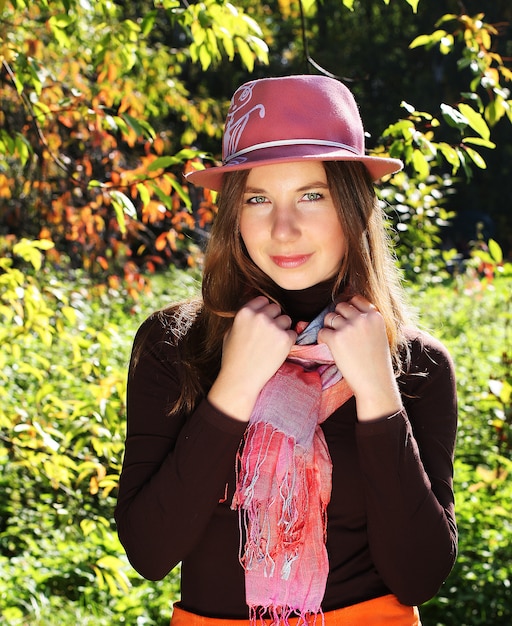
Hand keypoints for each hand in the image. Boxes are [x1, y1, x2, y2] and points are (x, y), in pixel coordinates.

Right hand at [207, 296, 296, 420]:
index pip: (263, 300)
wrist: (241, 379)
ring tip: (272, 344)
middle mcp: (260, 316)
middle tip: (268, 335)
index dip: (264, 311)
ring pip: (287, 319)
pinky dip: (288, 342)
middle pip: (276, 308)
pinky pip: (293, 334)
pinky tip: (277, 351)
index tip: (262, 322)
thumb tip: (254, 309)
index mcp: (244, 312)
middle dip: (274, 319)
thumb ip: (243, 318)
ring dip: (283, 329)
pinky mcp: (285, 339)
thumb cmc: (233, 358)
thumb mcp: (230, 332)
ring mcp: (273, 327)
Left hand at [318, 295, 401, 420]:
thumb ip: (366, 319)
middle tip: (341, 333)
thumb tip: (347, 306)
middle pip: (340, 306)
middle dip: (338, 317)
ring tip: (338, 342)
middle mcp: (362, 318)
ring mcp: (348, 327)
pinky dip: (323, 340)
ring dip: (330, 328)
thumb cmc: (376, 361)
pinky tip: (331, 348)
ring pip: (329, 317)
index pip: (355, 299)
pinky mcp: (336, 339)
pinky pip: (322, 332)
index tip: (348, 321)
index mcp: (375, 315)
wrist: (375, 382)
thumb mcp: (379, 333)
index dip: (349, 309)